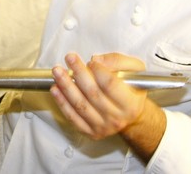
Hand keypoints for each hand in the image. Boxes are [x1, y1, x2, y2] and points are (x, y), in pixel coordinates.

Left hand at [50, 52, 165, 160]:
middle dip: (79, 73)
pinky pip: (72, 117)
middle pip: (93, 93)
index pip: (110, 85)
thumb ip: (117, 60)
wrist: (131, 115)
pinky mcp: (90, 131)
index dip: (98, 71)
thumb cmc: (132, 90)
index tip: (91, 61)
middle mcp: (117, 118)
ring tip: (58, 72)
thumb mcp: (135, 70)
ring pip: (80, 105)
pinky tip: (56, 89)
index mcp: (130, 104)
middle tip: (69, 58)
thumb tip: (96, 60)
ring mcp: (102, 127)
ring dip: (66, 86)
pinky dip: (62, 102)